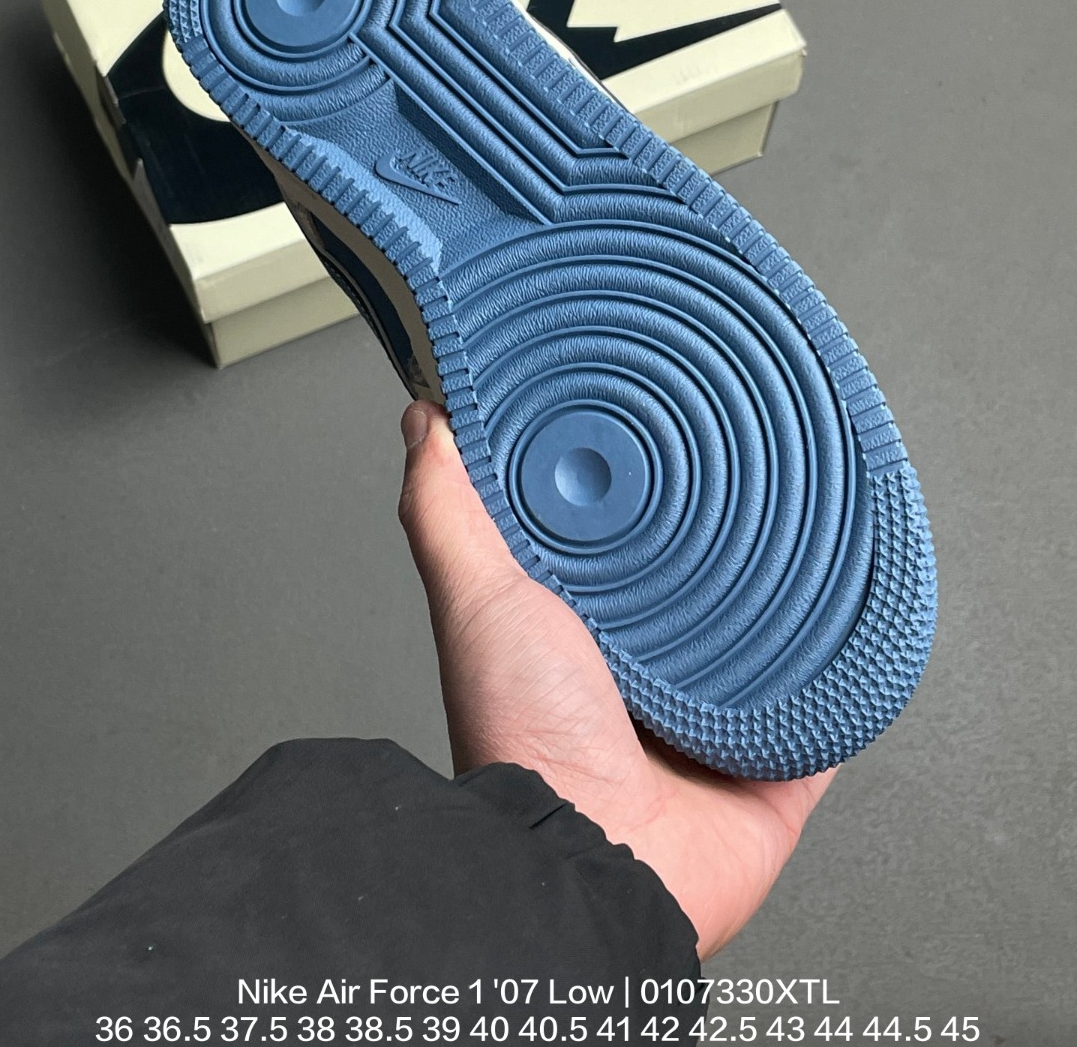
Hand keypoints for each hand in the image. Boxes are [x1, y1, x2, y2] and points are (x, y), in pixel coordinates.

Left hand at [398, 402, 835, 960]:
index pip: (622, 538)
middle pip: (704, 583)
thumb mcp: (477, 600)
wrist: (597, 863)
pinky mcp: (775, 758)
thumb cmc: (526, 742)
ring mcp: (713, 718)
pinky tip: (862, 618)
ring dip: (794, 594)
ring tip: (821, 530)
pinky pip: (830, 703)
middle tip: (760, 472)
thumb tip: (423, 423)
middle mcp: (646, 673)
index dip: (642, 485)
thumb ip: (447, 512)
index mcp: (581, 631)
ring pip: (772, 635)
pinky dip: (848, 667)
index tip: (668, 427)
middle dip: (732, 535)